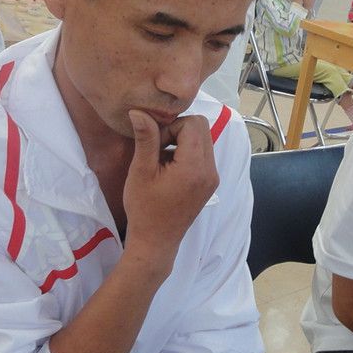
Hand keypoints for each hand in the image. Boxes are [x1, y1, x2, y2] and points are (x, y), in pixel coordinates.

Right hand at [123, 110, 218, 256]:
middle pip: (201, 128)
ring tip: (162, 162)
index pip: (193, 123)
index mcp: (195, 166)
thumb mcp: (141, 171)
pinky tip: (169, 171)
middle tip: (158, 150)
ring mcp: (213, 178)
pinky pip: (203, 155)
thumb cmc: (144, 208)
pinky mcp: (210, 184)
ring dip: (182, 143)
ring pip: (203, 140)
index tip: (155, 145)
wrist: (155, 241)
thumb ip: (145, 139)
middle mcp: (210, 170)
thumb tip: (139, 111)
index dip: (171, 127)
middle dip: (178, 131)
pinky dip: (187, 154)